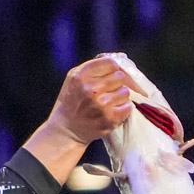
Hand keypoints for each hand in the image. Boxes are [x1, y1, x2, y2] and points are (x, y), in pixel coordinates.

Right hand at [20, 55, 136, 184]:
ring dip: (119, 97)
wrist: (66, 130)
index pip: (111, 63)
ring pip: (125, 92)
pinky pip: (127, 107)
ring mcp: (101, 104)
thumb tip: (119, 64)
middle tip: (107, 92)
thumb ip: (93, 68)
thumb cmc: (71, 102)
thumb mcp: (74, 79)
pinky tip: (111, 112)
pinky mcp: (109, 118)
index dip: (113, 69)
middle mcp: (91, 88)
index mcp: (81, 75)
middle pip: (120, 77)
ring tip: (108, 103)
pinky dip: (122, 110)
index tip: (110, 76)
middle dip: (116, 84)